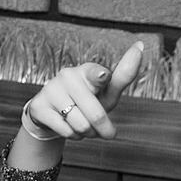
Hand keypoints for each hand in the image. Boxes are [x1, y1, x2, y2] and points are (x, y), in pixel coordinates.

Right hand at [22, 43, 143, 141]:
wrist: (54, 115)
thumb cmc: (88, 101)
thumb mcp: (107, 92)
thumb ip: (123, 76)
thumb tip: (140, 45)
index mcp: (87, 71)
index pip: (96, 74)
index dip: (100, 77)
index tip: (104, 76)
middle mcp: (68, 75)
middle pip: (96, 115)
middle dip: (104, 129)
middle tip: (106, 132)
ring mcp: (52, 90)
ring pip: (81, 126)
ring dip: (88, 133)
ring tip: (83, 125)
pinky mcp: (39, 106)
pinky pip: (66, 131)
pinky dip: (73, 135)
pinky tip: (68, 126)